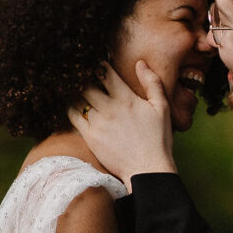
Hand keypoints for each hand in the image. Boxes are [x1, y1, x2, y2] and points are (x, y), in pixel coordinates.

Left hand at [68, 61, 174, 190]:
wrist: (147, 170)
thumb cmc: (158, 139)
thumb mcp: (162, 108)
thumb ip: (152, 83)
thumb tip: (140, 63)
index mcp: (127, 98)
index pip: (105, 72)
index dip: (98, 65)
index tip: (96, 65)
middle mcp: (110, 108)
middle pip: (86, 84)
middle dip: (83, 78)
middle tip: (81, 77)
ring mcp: (98, 123)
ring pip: (77, 99)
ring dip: (75, 93)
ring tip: (75, 90)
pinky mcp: (90, 137)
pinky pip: (72, 116)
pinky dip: (70, 108)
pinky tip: (73, 106)